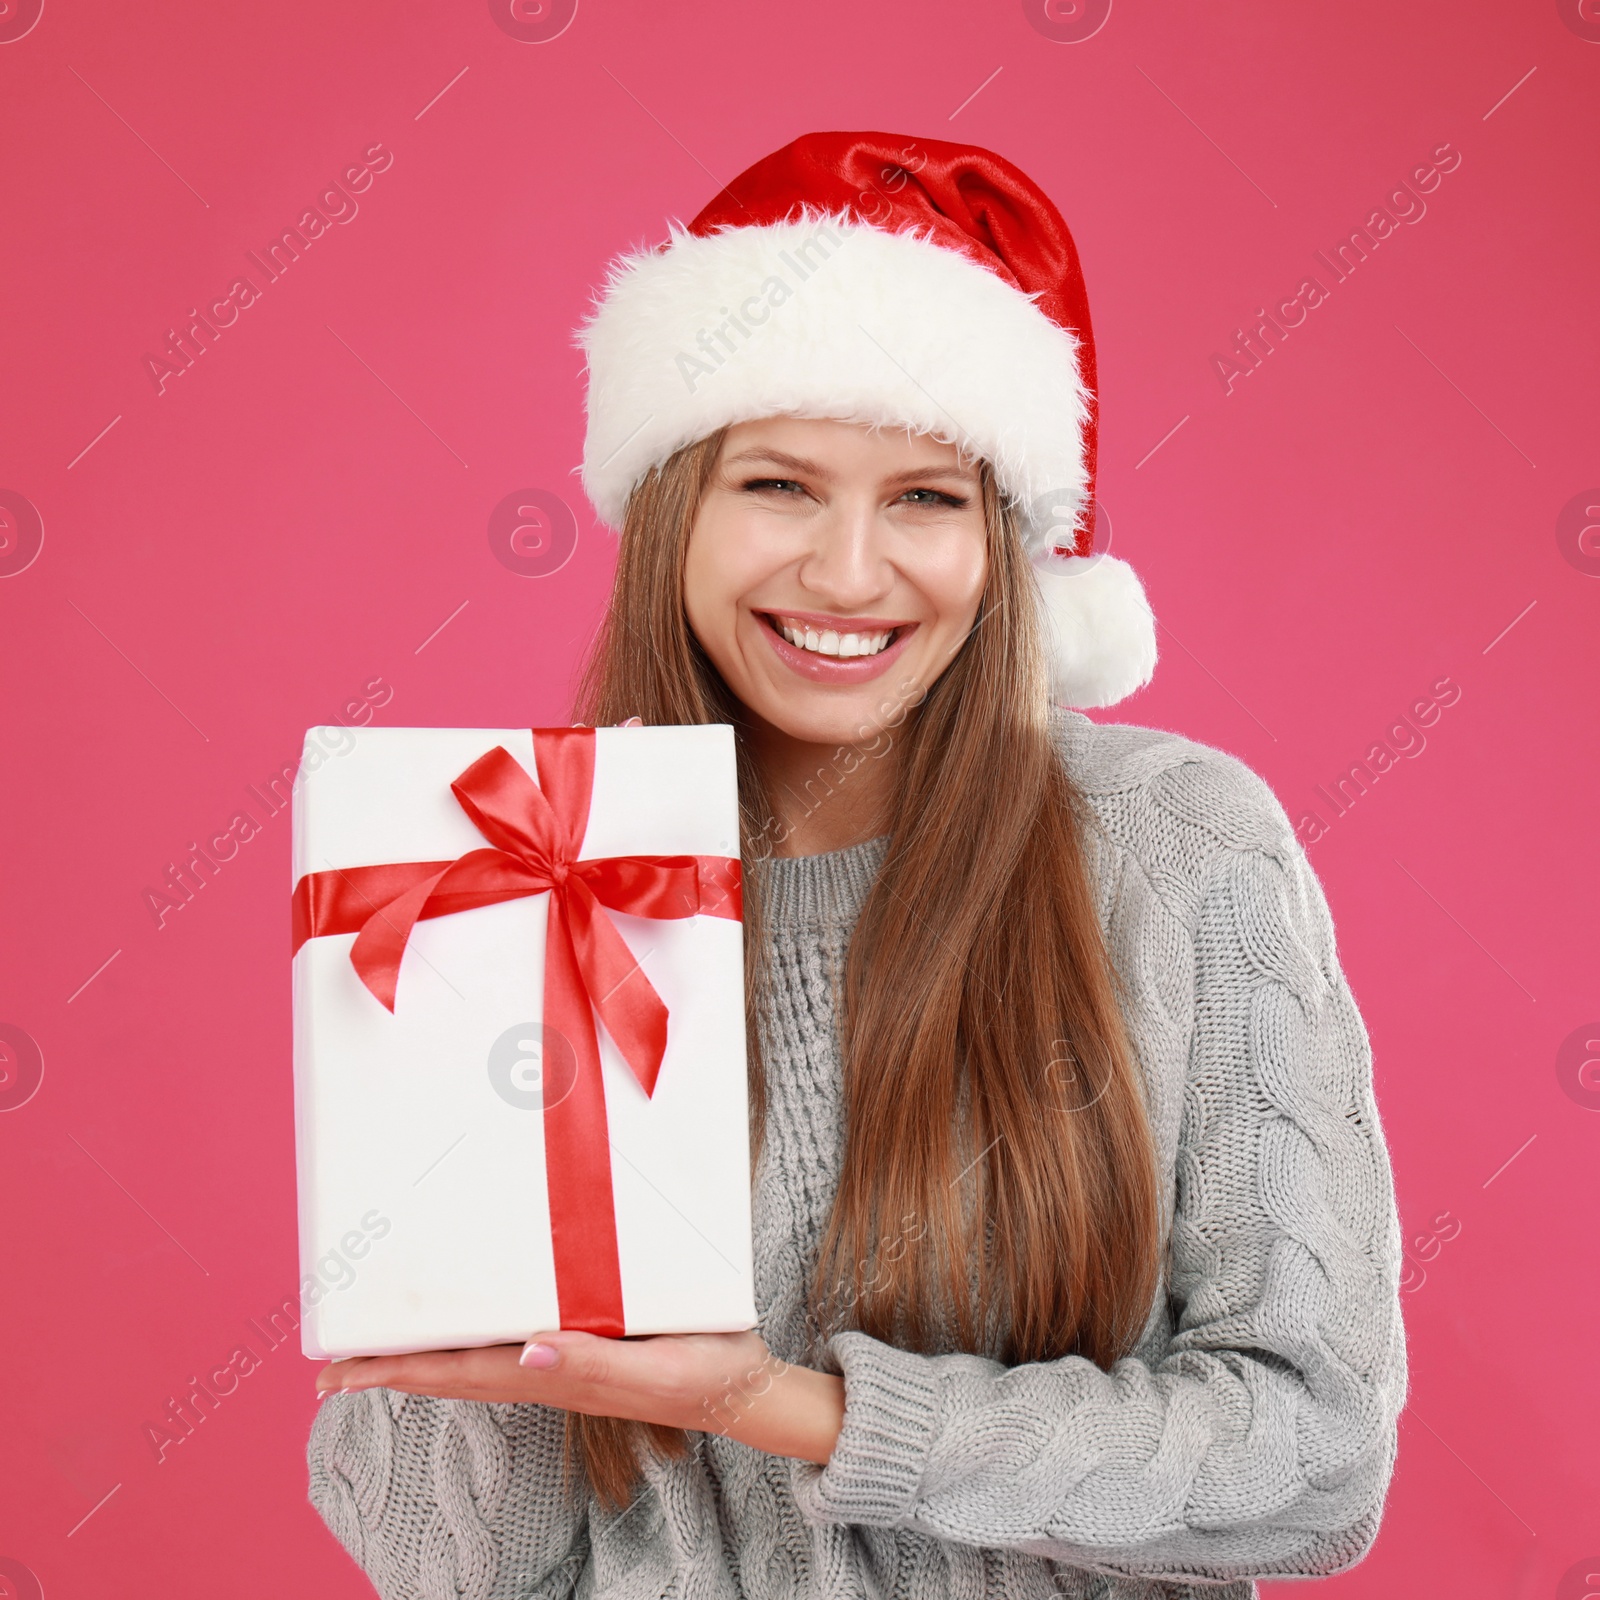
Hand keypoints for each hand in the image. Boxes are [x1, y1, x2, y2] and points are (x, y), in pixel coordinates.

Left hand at [317, 1328, 846, 1464]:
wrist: (747, 1387)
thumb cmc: (707, 1375)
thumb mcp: (658, 1372)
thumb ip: (594, 1369)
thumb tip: (524, 1353)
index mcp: (554, 1376)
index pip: (457, 1374)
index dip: (396, 1372)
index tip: (339, 1372)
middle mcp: (547, 1370)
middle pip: (452, 1371)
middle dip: (391, 1369)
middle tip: (331, 1367)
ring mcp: (564, 1361)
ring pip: (476, 1359)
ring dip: (423, 1356)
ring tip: (379, 1351)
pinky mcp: (587, 1343)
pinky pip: (511, 1340)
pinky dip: (473, 1336)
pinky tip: (470, 1327)